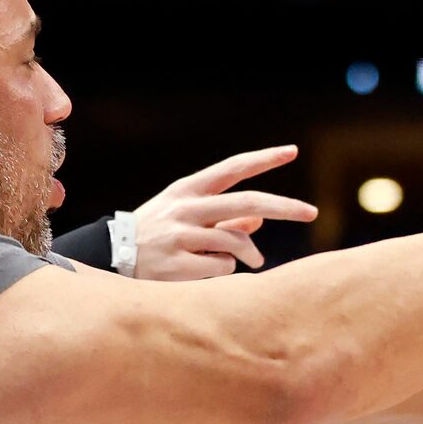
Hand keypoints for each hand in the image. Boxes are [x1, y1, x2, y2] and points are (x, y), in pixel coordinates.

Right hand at [128, 147, 317, 278]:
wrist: (110, 259)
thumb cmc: (156, 236)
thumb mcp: (185, 218)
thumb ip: (224, 219)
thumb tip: (259, 220)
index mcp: (188, 190)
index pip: (232, 169)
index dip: (263, 159)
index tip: (292, 151)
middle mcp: (185, 207)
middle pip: (246, 202)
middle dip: (284, 207)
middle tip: (312, 212)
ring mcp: (180, 235)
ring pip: (237, 241)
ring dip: (251, 254)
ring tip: (254, 262)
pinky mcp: (177, 264)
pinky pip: (222, 268)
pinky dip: (225, 271)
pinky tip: (204, 272)